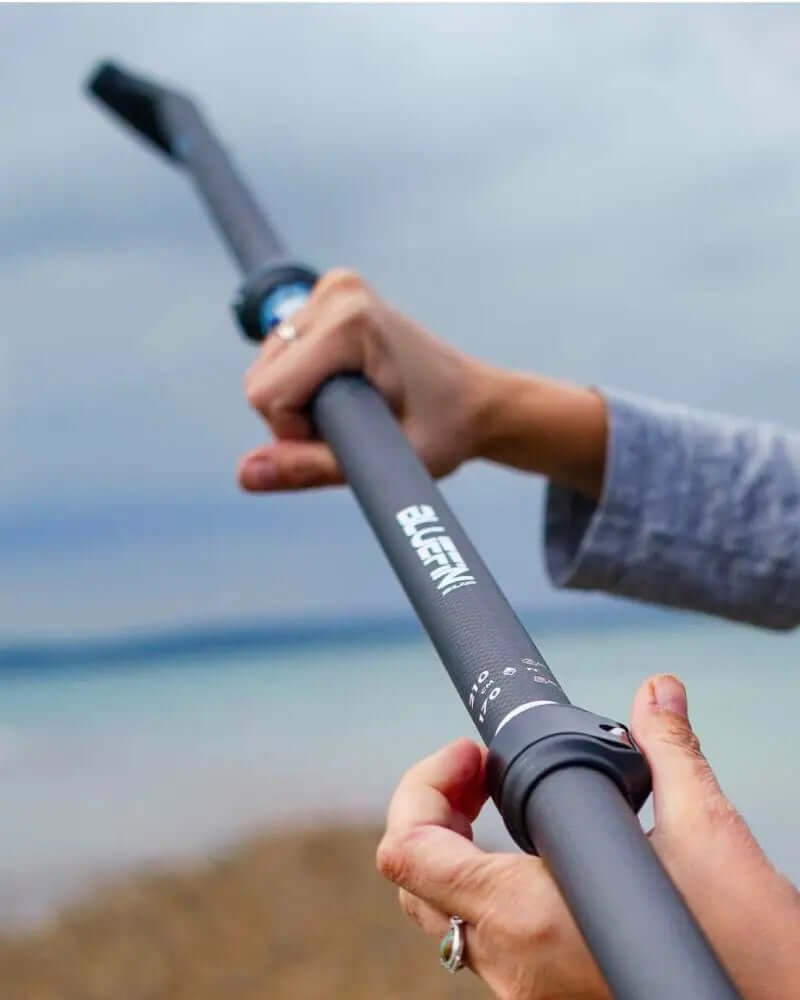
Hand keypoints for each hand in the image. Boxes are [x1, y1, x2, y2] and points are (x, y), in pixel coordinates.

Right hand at [238, 270, 607, 497]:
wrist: (477, 402)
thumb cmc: (442, 433)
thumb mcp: (378, 461)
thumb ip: (308, 468)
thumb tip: (245, 474)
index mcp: (350, 323)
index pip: (267, 394)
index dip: (296, 432)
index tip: (352, 433)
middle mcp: (337, 292)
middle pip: (261, 379)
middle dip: (297, 415)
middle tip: (358, 420)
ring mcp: (333, 288)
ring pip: (266, 369)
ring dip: (301, 400)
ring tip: (359, 404)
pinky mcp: (330, 294)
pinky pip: (280, 354)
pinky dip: (304, 381)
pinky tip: (349, 385)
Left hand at [376, 675, 799, 999]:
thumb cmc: (746, 954)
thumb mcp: (705, 833)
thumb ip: (667, 750)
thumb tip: (656, 693)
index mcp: (524, 915)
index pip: (406, 851)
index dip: (424, 784)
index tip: (473, 754)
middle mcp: (510, 963)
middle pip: (416, 882)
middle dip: (438, 810)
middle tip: (486, 771)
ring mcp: (525, 992)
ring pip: (446, 916)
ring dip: (459, 848)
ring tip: (507, 802)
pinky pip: (487, 941)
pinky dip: (488, 886)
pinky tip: (540, 856)